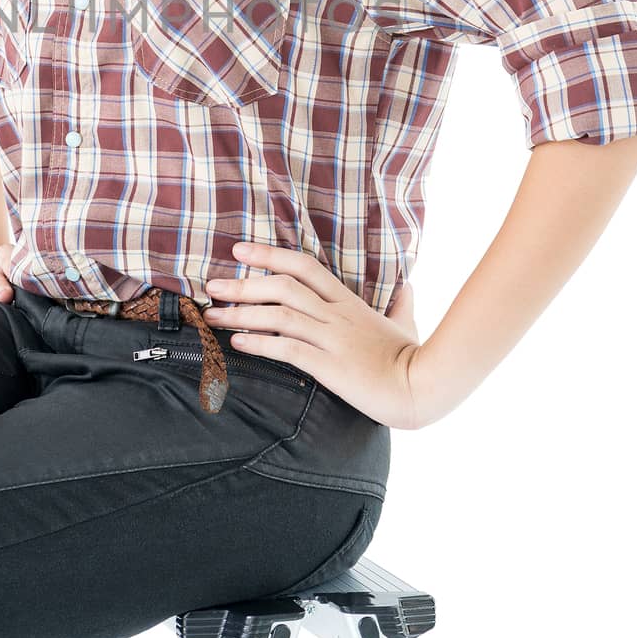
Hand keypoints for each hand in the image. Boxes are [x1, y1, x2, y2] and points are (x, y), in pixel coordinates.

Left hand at [203, 242, 426, 429]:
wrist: (424, 386)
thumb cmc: (415, 357)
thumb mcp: (406, 323)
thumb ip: (401, 304)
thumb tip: (407, 288)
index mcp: (348, 302)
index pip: (304, 266)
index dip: (270, 256)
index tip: (240, 251)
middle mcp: (336, 314)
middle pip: (282, 286)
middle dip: (242, 284)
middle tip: (212, 285)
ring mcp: (332, 338)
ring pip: (278, 314)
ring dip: (239, 314)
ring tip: (212, 317)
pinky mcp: (329, 365)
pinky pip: (287, 348)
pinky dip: (259, 343)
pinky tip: (237, 343)